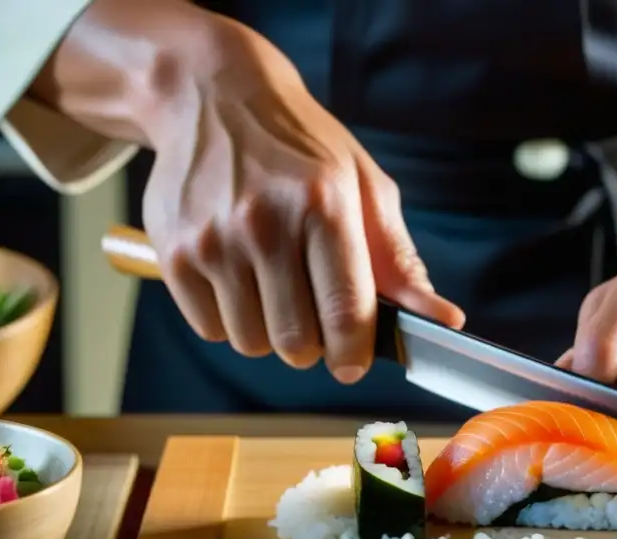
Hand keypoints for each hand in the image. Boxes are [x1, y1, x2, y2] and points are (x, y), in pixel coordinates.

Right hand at [140, 22, 462, 382]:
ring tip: (275, 286)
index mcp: (324, 206)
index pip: (346, 312)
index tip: (355, 363)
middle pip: (296, 341)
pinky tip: (239, 278)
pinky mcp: (171, 254)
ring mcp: (212, 240)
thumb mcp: (365, 188)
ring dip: (271, 332)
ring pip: (252, 342)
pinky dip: (230, 320)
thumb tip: (445, 320)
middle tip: (315, 315)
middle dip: (314, 344)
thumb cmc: (302, 148)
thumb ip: (401, 261)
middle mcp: (264, 223)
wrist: (212, 97)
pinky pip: (211, 329)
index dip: (355, 353)